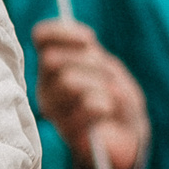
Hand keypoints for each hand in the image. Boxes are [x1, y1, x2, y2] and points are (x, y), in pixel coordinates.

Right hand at [32, 19, 148, 168]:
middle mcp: (45, 85)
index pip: (41, 36)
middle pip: (52, 60)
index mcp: (52, 64)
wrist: (127, 135)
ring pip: (68, 81)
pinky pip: (83, 106)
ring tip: (112, 96)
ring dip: (99, 85)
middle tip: (108, 74)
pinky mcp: (66, 129)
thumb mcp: (107, 67)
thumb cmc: (116, 96)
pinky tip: (108, 112)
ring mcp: (53, 109)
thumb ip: (92, 54)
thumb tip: (87, 42)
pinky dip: (103, 104)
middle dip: (88, 62)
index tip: (89, 40)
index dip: (62, 32)